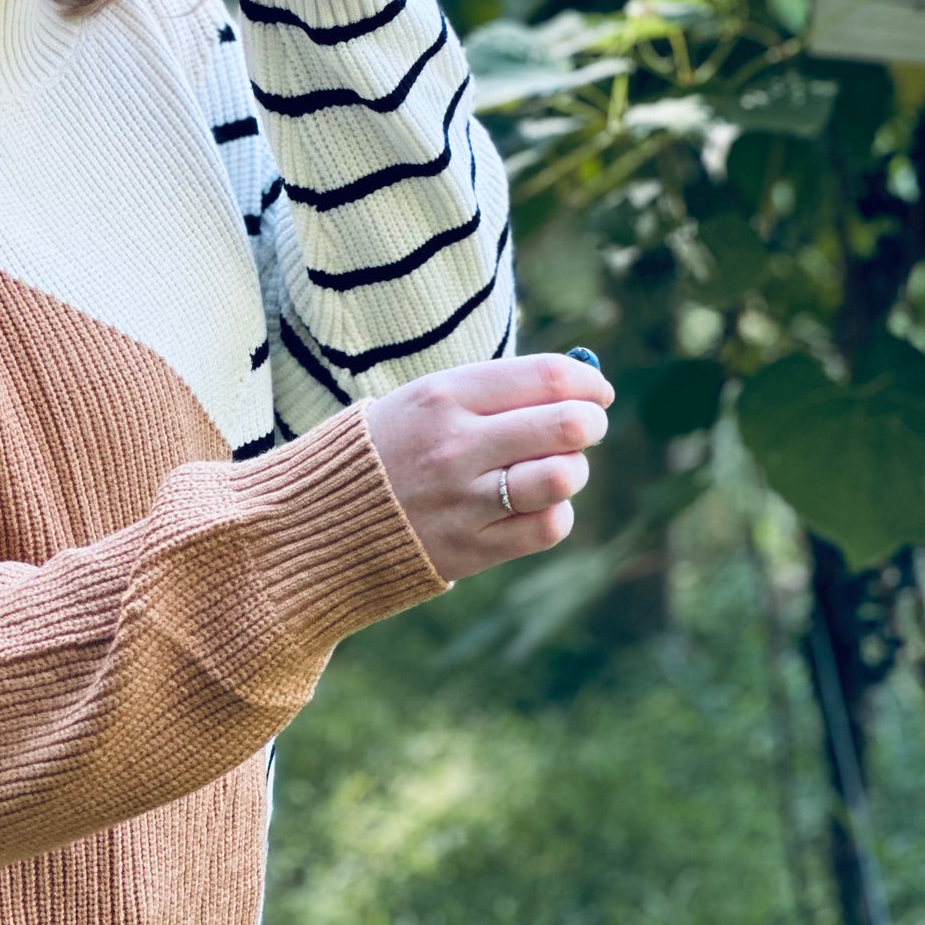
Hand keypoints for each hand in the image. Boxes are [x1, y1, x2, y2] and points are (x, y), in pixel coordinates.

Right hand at [363, 355, 614, 582]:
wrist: (326, 516)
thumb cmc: (396, 444)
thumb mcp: (429, 398)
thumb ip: (498, 389)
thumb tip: (580, 381)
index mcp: (445, 395)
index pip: (546, 377)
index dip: (587, 380)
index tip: (597, 389)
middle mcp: (456, 444)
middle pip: (565, 425)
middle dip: (591, 422)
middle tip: (589, 424)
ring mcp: (464, 499)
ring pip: (562, 477)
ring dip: (575, 469)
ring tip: (560, 466)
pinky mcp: (471, 548)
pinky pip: (547, 527)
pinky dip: (556, 512)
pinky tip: (536, 504)